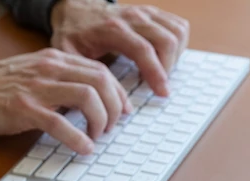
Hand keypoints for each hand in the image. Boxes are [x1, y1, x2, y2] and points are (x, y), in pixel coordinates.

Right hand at [0, 48, 129, 153]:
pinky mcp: (24, 108)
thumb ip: (61, 83)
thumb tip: (89, 103)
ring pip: (87, 97)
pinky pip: (60, 123)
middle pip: (100, 81)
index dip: (119, 92)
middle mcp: (50, 68)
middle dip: (115, 107)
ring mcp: (37, 87)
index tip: (124, 110)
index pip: (100, 70)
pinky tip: (84, 148)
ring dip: (101, 120)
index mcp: (55, 59)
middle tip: (113, 127)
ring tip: (98, 137)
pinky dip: (78, 138)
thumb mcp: (35, 75)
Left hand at [50, 0, 189, 96]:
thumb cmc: (72, 34)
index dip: (156, 73)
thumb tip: (111, 103)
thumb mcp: (70, 57)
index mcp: (112, 29)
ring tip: (161, 72)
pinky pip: (178, 26)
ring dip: (176, 56)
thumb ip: (88, 77)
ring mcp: (144, 12)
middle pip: (167, 40)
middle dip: (168, 68)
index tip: (162, 92)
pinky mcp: (152, 13)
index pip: (143, 50)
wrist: (74, 9)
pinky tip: (165, 58)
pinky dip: (178, 44)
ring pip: (178, 32)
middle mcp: (132, 17)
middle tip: (159, 86)